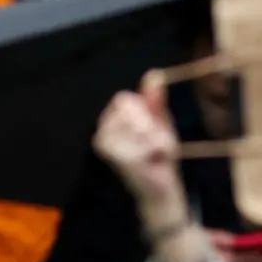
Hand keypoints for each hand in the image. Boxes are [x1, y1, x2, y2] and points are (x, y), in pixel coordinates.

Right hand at [94, 71, 185, 216]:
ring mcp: (107, 147)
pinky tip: (154, 160)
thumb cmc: (158, 153)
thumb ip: (155, 98)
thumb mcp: (159, 121)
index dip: (145, 110)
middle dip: (154, 125)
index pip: (123, 98)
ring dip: (159, 138)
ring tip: (155, 152)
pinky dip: (160, 149)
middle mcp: (101, 133)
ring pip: (144, 124)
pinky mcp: (120, 159)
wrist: (160, 188)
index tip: (152, 127)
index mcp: (109, 121)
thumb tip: (154, 72)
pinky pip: (149, 141)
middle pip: (133, 108)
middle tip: (157, 143)